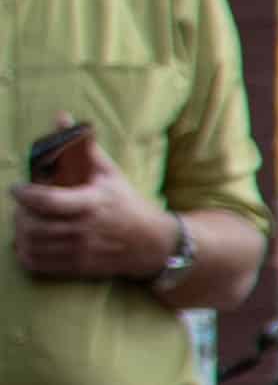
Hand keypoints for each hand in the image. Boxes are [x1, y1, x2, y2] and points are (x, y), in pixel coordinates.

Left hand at [9, 159, 173, 287]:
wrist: (154, 243)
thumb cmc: (127, 204)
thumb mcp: (109, 174)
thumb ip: (82, 147)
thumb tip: (61, 117)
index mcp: (92, 202)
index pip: (47, 200)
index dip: (24, 194)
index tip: (17, 188)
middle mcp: (86, 229)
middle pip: (35, 225)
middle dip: (19, 214)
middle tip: (20, 206)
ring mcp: (82, 251)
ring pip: (34, 245)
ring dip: (21, 233)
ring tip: (24, 222)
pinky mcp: (79, 267)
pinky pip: (40, 264)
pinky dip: (25, 254)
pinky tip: (27, 243)